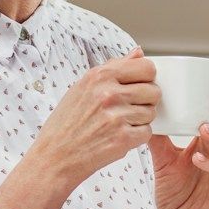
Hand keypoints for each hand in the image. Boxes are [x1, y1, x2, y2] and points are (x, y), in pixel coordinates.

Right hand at [28, 48, 159, 187]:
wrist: (55, 156)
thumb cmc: (67, 123)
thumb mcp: (84, 87)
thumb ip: (114, 67)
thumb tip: (138, 52)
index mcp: (99, 76)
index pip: (146, 67)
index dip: (147, 78)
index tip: (139, 85)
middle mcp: (109, 93)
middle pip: (153, 90)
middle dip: (146, 100)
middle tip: (128, 108)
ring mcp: (117, 116)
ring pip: (151, 112)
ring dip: (140, 120)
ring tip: (119, 124)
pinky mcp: (122, 139)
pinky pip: (147, 132)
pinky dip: (137, 137)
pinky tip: (119, 136)